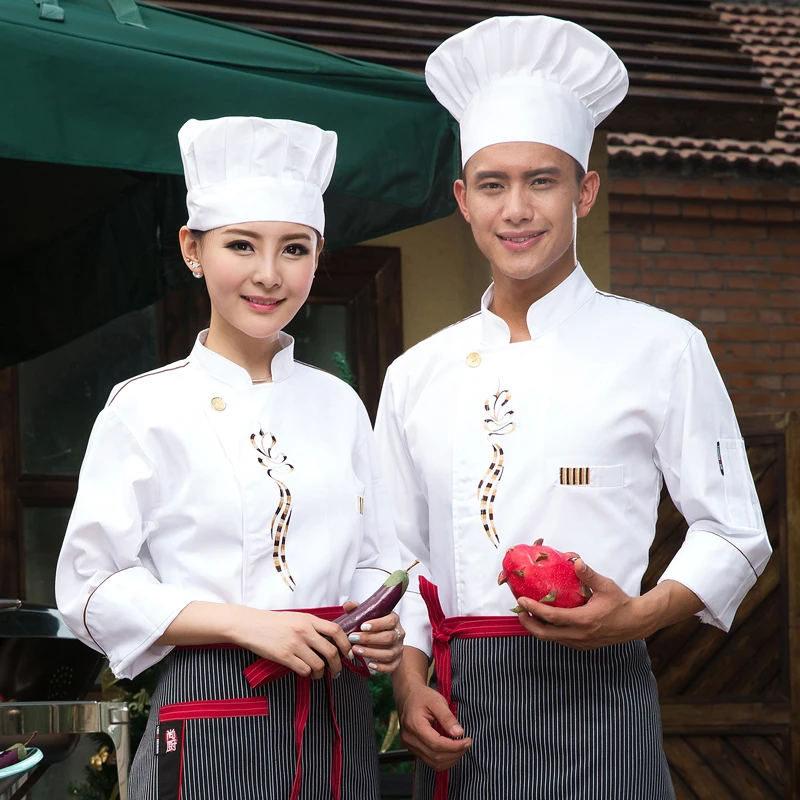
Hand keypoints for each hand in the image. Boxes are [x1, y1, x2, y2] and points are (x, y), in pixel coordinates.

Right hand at [230, 606, 353, 679]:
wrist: (250, 624)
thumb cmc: (273, 622)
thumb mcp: (296, 618)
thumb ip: (312, 626)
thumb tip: (329, 640)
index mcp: (309, 619)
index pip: (336, 630)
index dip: (346, 644)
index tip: (349, 653)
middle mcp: (304, 631)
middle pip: (331, 651)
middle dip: (338, 665)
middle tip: (337, 671)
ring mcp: (294, 644)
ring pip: (319, 664)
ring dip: (321, 673)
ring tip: (318, 674)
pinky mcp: (284, 656)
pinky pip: (304, 670)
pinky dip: (308, 674)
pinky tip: (305, 672)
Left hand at [342, 601, 404, 673]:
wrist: (383, 640)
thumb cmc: (374, 626)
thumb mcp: (366, 615)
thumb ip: (357, 609)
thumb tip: (348, 605)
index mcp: (393, 619)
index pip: (390, 621)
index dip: (377, 624)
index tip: (362, 626)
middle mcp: (399, 633)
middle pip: (389, 637)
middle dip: (369, 639)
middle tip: (353, 639)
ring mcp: (399, 648)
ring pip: (389, 653)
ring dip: (371, 653)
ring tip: (356, 650)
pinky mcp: (397, 660)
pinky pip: (392, 666)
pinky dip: (381, 667)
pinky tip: (370, 664)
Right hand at [397, 684, 471, 770]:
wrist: (407, 696)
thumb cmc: (422, 696)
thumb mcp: (437, 701)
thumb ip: (447, 717)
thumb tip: (459, 733)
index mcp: (414, 724)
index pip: (437, 744)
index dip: (455, 746)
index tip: (467, 741)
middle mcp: (409, 738)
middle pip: (435, 756)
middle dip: (455, 753)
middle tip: (467, 744)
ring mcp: (409, 745)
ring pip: (433, 762)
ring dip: (450, 759)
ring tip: (461, 748)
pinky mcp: (412, 748)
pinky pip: (429, 761)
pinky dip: (443, 760)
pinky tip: (451, 751)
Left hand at [516, 558, 654, 649]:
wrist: (636, 622)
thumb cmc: (620, 603)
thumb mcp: (606, 586)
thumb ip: (589, 575)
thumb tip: (576, 561)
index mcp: (584, 620)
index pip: (552, 617)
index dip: (533, 609)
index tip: (521, 601)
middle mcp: (580, 635)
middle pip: (545, 634)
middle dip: (528, 624)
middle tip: (519, 611)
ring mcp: (581, 643)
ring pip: (552, 639)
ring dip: (537, 628)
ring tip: (528, 615)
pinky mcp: (583, 645)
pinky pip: (561, 640)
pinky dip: (549, 632)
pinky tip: (545, 621)